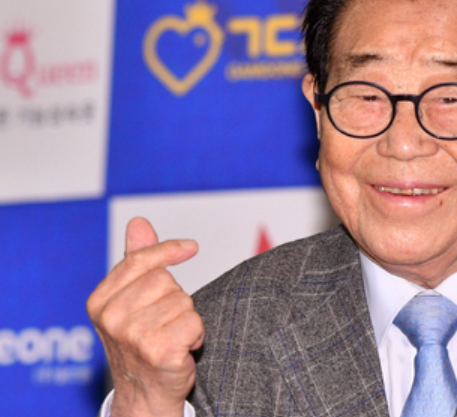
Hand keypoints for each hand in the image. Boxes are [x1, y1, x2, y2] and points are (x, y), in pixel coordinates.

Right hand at [86, 217, 203, 416]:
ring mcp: (133, 336)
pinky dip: (196, 335)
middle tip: (164, 323)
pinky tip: (181, 350)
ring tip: (171, 337)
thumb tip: (139, 222)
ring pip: (183, 301)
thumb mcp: (131, 300)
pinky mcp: (158, 351)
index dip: (168, 250)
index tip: (191, 247)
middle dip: (175, 299)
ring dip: (187, 319)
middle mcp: (112, 318)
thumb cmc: (141, 343)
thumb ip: (136, 260)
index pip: (140, 260)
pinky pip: (194, 322)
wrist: (145, 395)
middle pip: (166, 281)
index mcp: (100, 301)